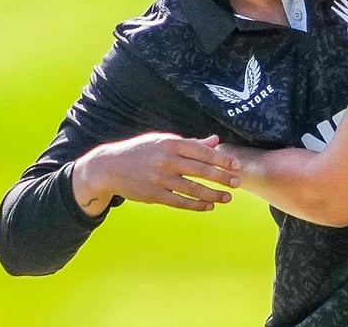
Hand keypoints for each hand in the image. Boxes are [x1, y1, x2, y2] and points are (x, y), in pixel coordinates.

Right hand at [72, 133, 240, 215]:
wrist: (110, 167)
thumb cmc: (141, 151)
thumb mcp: (163, 141)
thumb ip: (190, 143)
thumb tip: (215, 140)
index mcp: (170, 143)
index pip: (202, 152)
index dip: (222, 159)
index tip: (236, 165)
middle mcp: (166, 161)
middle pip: (201, 171)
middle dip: (222, 178)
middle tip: (237, 183)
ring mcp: (160, 179)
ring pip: (193, 189)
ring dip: (213, 195)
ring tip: (227, 198)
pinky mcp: (154, 195)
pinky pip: (180, 202)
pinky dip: (197, 205)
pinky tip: (209, 206)